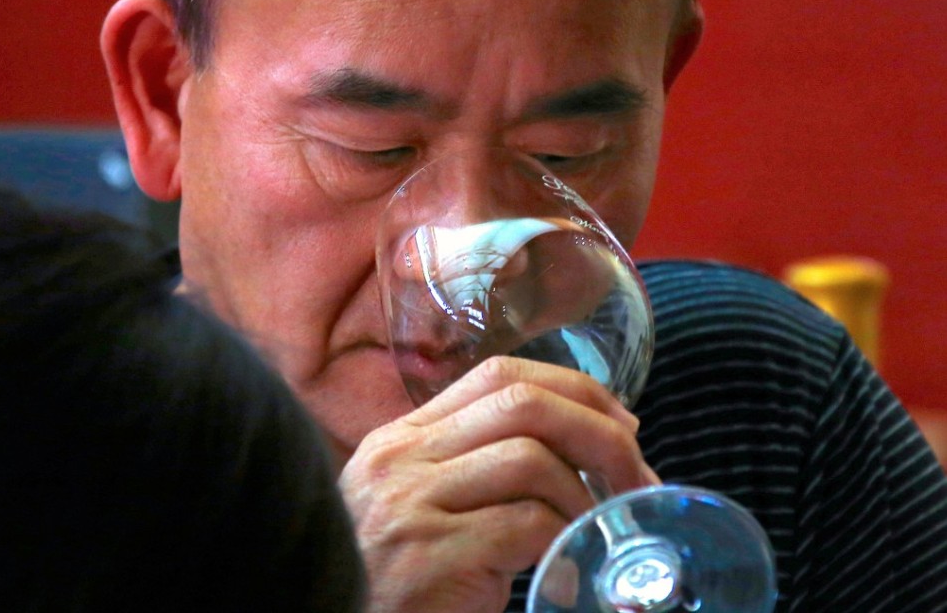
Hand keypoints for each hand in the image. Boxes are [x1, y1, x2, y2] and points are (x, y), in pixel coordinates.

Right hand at [338, 356, 659, 612]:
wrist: (326, 611)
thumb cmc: (390, 580)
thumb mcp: (417, 507)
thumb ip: (469, 471)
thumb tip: (571, 453)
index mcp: (402, 438)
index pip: (498, 374)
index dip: (574, 388)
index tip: (620, 422)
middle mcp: (400, 458)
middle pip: (523, 404)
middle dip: (598, 433)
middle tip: (636, 476)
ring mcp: (410, 504)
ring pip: (531, 460)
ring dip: (585, 496)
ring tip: (596, 530)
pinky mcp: (429, 556)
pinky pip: (525, 524)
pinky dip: (564, 538)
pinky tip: (566, 563)